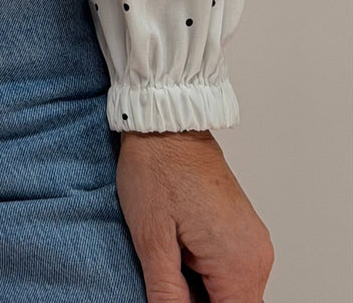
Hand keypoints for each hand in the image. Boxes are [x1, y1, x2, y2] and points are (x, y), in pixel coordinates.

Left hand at [116, 130, 273, 302]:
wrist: (166, 124)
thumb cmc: (157, 168)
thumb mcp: (152, 239)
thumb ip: (167, 293)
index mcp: (239, 262)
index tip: (173, 296)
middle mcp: (257, 255)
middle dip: (198, 301)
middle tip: (166, 278)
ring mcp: (254, 241)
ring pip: (232, 291)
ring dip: (203, 289)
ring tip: (172, 260)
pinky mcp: (244, 230)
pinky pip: (231, 269)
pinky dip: (207, 272)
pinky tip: (180, 252)